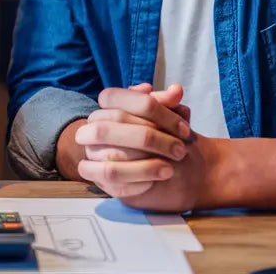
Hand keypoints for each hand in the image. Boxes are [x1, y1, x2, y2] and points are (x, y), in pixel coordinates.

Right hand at [76, 84, 208, 211]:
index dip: (158, 110)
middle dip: (154, 138)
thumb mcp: (160, 117)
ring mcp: (90, 151)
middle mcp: (93, 126)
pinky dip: (135, 183)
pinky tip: (153, 183)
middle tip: (180, 150)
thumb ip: (167, 103)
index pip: (125, 98)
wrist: (139, 161)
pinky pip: (112, 181)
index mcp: (106, 106)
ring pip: (112, 158)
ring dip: (145, 167)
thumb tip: (176, 90)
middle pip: (118, 123)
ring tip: (169, 170)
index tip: (184, 128)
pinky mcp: (94, 175)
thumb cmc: (153, 134)